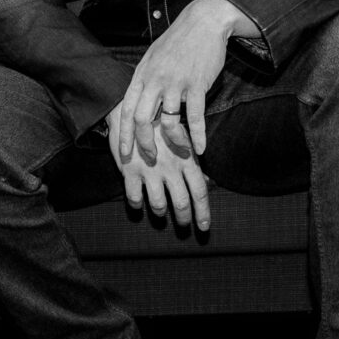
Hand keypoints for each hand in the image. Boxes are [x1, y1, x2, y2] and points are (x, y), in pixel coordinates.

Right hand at [106, 104, 212, 232]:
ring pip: (159, 204)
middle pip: (182, 202)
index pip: (200, 192)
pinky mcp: (130, 171)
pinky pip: (134, 197)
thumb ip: (194, 165)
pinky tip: (139, 204)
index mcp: (186, 160)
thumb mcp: (182, 141)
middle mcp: (170, 167)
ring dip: (161, 214)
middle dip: (184, 219)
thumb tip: (207, 184)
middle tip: (184, 225)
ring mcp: (150, 170)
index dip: (203, 212)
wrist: (131, 111)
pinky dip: (137, 205)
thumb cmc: (160, 127)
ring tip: (162, 215)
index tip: (204, 227)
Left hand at [110, 0, 243, 163]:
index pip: (127, 110)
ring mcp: (176, 82)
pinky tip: (201, 148)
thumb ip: (145, 79)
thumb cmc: (178, 41)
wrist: (202, 22)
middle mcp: (155, 80)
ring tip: (182, 151)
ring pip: (169, 122)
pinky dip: (198, 136)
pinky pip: (195, 117)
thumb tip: (138, 101)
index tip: (123, 153)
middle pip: (143, 120)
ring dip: (175, 142)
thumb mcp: (153, 57)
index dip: (124, 134)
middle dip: (145, 144)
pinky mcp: (197, 84)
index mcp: (142, 75)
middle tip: (152, 157)